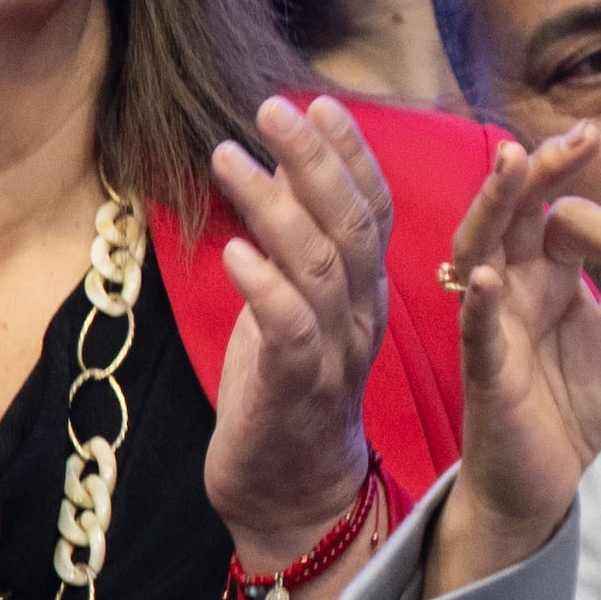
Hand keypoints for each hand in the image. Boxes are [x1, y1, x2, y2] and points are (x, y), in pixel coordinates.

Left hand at [203, 92, 397, 557]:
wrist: (289, 498)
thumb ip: (296, 237)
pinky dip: (264, 288)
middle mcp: (360, 317)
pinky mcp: (296, 394)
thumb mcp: (292, 303)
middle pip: (352, 225)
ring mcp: (333, 356)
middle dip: (315, 160)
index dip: (351, 154)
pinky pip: (290, 333)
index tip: (319, 102)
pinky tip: (232, 251)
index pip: (373, 209)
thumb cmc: (286, 393)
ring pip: (321, 268)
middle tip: (272, 107)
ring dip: (274, 206)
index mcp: (363, 293)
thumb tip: (281, 159)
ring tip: (227, 157)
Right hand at [429, 125, 600, 598]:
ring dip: (494, 206)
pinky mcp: (484, 371)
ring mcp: (494, 323)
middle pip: (519, 212)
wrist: (545, 483)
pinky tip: (487, 278)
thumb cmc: (573, 408)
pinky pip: (475, 331)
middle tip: (580, 138)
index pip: (576, 222)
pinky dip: (479, 303)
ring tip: (511, 164)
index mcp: (551, 275)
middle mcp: (516, 286)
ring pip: (480, 249)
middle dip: (544, 170)